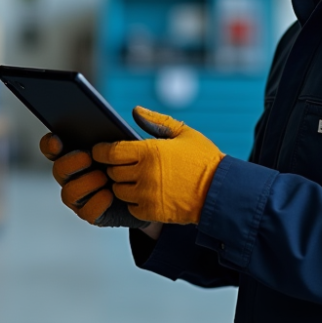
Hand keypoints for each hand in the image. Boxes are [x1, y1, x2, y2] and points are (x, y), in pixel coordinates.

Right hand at [40, 133, 150, 228]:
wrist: (161, 198)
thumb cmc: (148, 164)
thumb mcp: (149, 143)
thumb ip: (147, 125)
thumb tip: (136, 110)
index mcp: (81, 152)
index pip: (55, 147)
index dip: (50, 143)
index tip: (58, 138)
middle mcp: (76, 175)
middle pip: (59, 169)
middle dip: (69, 162)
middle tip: (87, 156)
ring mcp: (83, 196)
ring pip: (68, 192)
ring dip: (83, 183)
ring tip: (103, 177)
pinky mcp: (94, 214)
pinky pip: (86, 211)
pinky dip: (96, 202)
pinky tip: (109, 194)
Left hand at [94, 107, 223, 224]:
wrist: (221, 191)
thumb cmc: (204, 160)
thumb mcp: (184, 134)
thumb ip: (156, 121)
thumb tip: (135, 111)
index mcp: (150, 151)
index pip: (111, 151)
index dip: (101, 151)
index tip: (99, 150)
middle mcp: (145, 173)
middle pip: (112, 171)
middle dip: (113, 167)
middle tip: (121, 165)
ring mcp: (147, 194)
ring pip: (118, 190)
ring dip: (122, 185)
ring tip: (133, 179)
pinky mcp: (152, 212)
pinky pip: (130, 207)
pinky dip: (134, 202)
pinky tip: (144, 194)